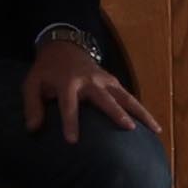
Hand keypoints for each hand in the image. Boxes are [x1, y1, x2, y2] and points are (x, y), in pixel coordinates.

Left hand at [26, 32, 159, 138]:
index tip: (73, 141)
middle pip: (105, 99)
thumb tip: (33, 129)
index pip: (69, 105)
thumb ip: (32, 106)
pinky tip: (152, 125)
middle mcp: (89, 81)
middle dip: (116, 113)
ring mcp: (104, 80)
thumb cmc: (47, 70)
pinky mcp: (113, 81)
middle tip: (128, 127)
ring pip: (125, 97)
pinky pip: (128, 96)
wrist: (64, 46)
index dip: (70, 122)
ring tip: (155, 129)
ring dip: (140, 112)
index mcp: (67, 83)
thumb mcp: (32, 84)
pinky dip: (141, 109)